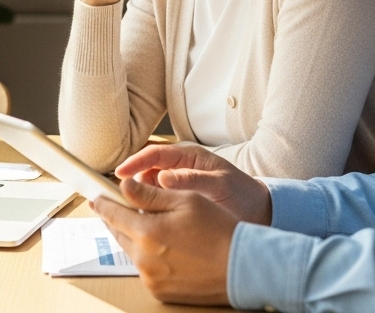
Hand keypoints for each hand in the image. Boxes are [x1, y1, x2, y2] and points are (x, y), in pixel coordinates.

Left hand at [91, 176, 236, 305]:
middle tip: (118, 207)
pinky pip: (145, 268)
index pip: (112, 213)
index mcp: (147, 233)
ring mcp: (150, 278)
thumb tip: (124, 185)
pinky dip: (148, 256)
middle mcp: (143, 259)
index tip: (96, 196)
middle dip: (118, 218)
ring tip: (152, 226)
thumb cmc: (218, 230)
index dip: (103, 202)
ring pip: (131, 251)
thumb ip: (149, 195)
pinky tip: (165, 248)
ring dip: (135, 237)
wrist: (242, 267)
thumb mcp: (186, 200)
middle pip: (118, 233)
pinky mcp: (159, 291)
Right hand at [116, 143, 271, 225]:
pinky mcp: (178, 202)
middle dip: (130, 181)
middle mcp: (179, 168)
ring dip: (137, 197)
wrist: (258, 212)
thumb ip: (192, 179)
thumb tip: (163, 178)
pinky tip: (143, 220)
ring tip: (126, 209)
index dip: (135, 162)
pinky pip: (157, 203)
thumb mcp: (219, 184)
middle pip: (145, 170)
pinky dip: (148, 210)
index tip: (120, 173)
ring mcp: (177, 185)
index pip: (155, 154)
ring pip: (148, 188)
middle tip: (116, 195)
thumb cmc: (242, 193)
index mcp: (188, 156)